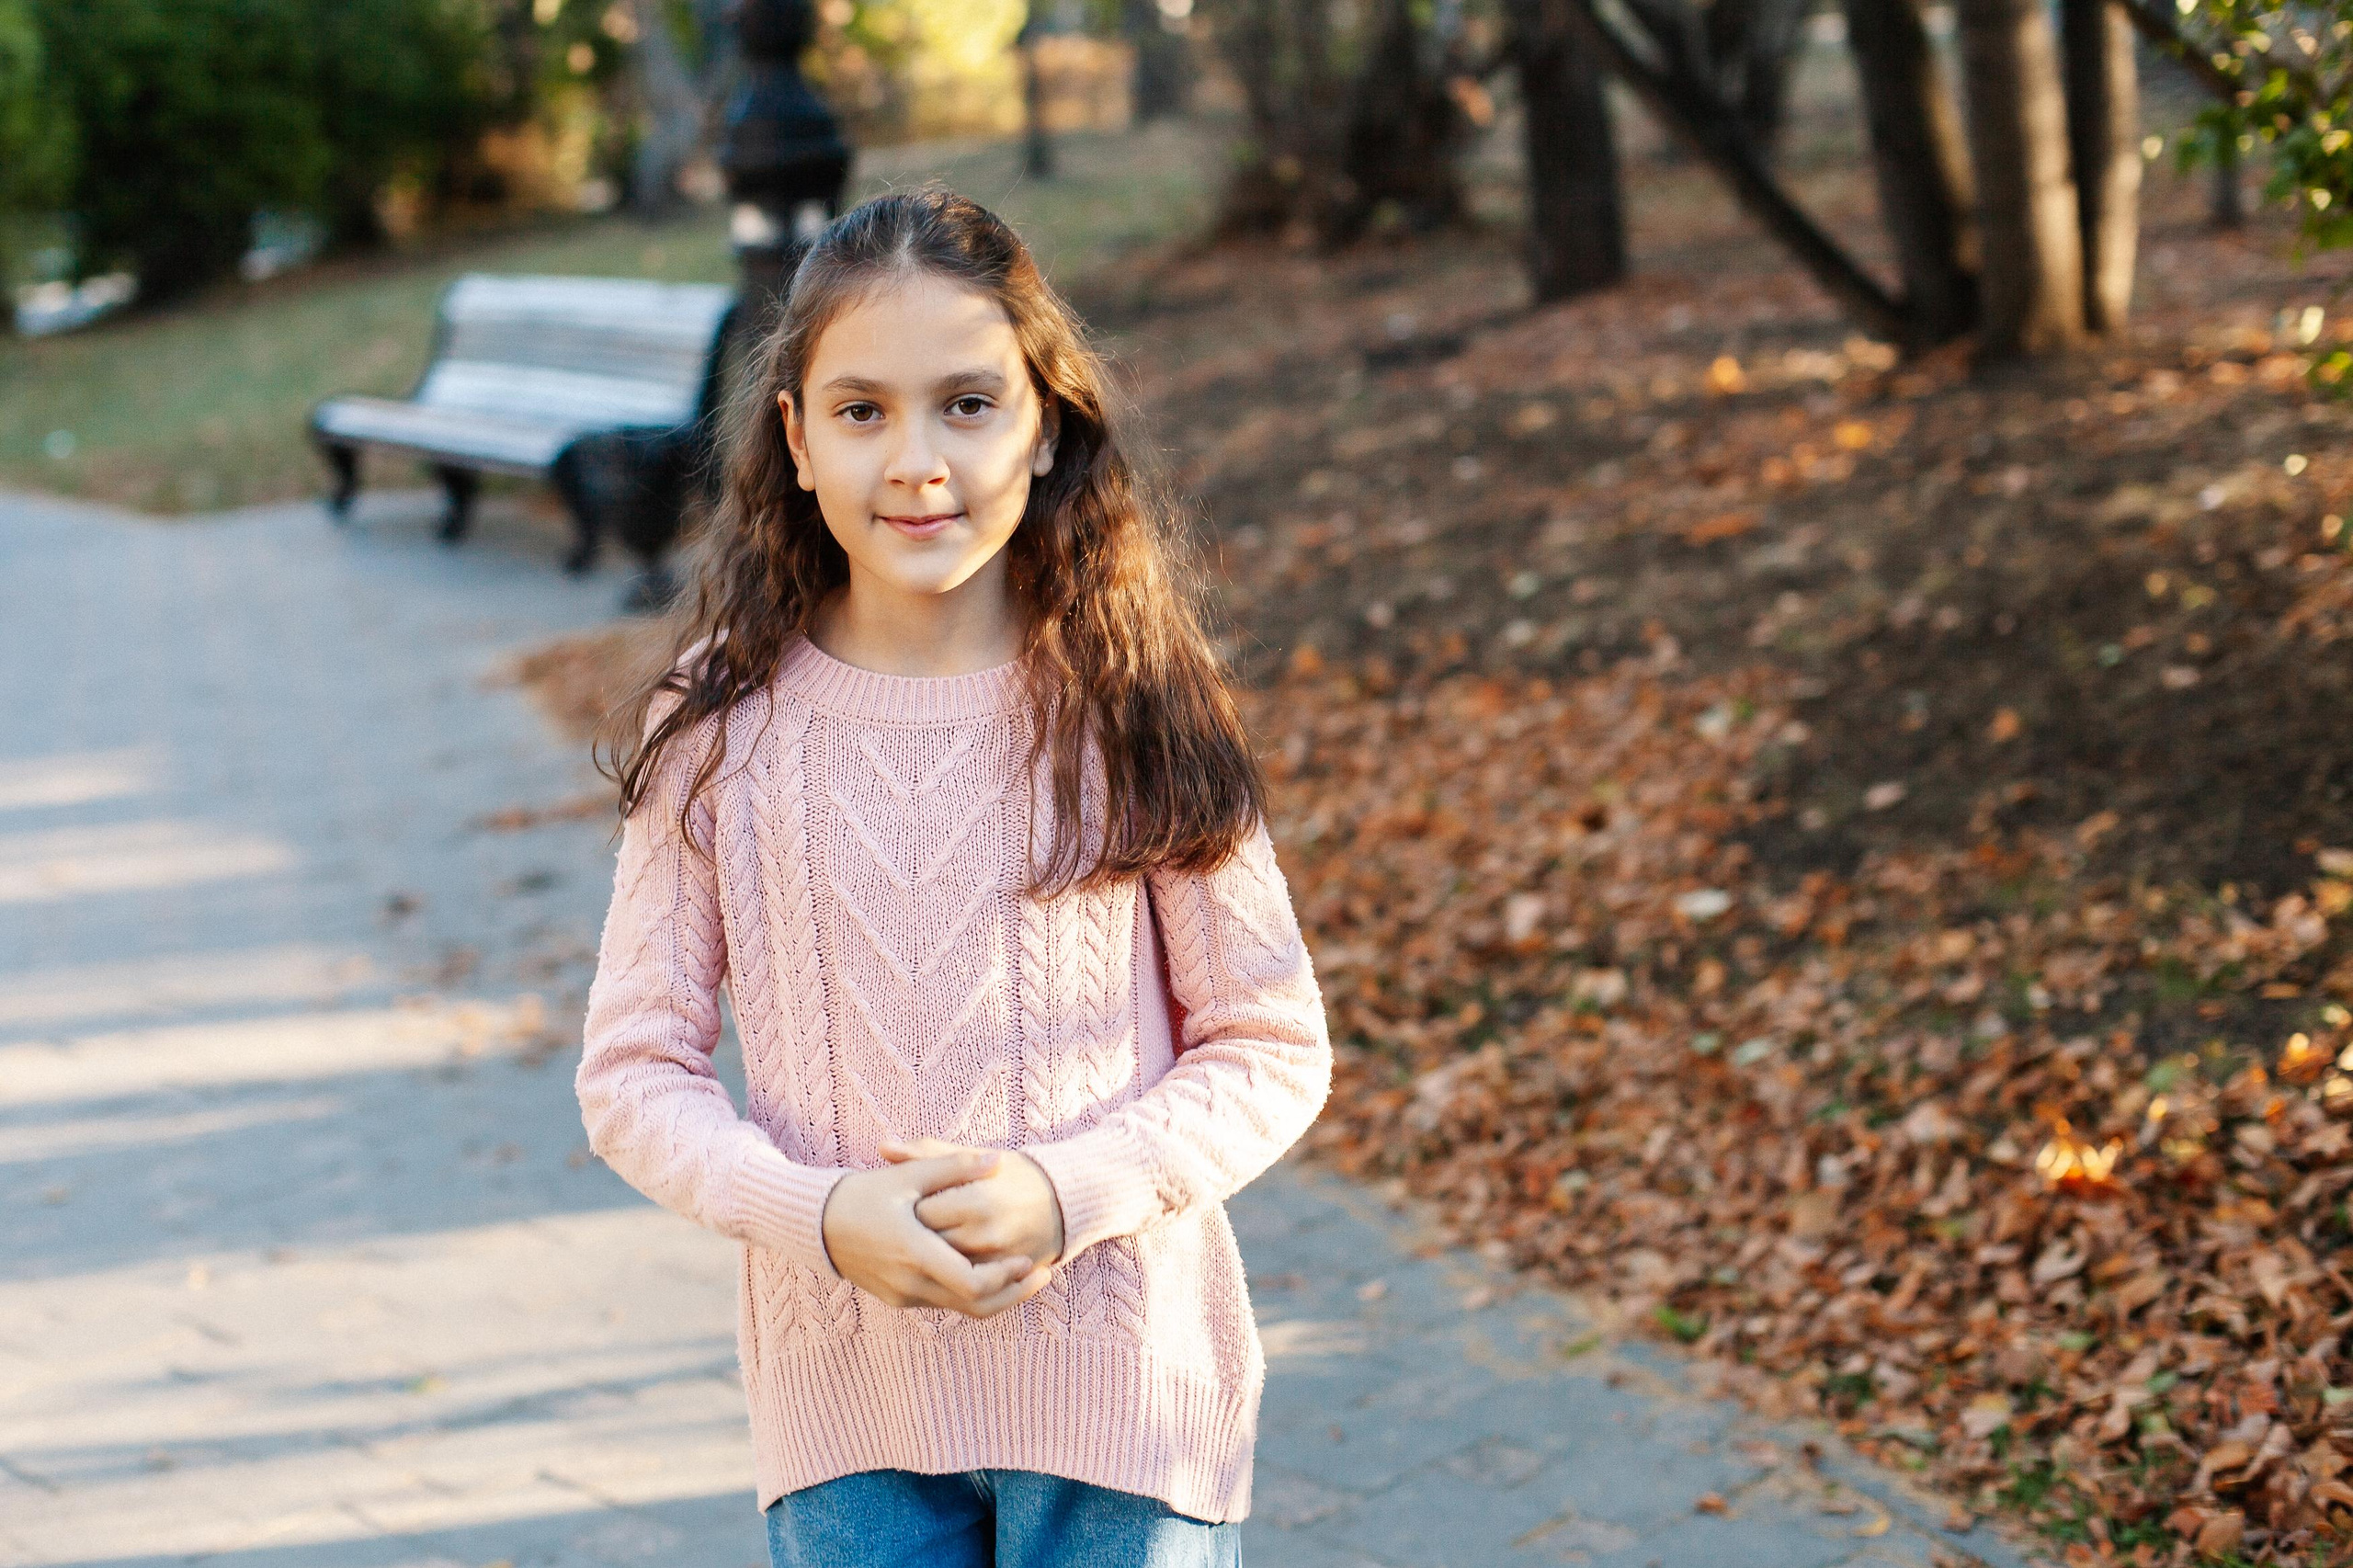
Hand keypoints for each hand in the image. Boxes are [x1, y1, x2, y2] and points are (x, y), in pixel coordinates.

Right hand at [820, 1148, 1052, 1317]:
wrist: (816, 1224)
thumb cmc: (863, 1194)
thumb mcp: (909, 1176)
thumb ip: (955, 1167)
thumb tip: (998, 1159)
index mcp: (914, 1252)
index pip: (972, 1283)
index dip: (1007, 1278)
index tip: (1030, 1261)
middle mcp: (910, 1282)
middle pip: (975, 1305)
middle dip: (1013, 1292)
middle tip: (1042, 1274)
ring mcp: (904, 1295)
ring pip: (961, 1308)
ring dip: (995, 1295)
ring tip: (1025, 1276)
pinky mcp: (900, 1298)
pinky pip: (943, 1302)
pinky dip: (970, 1292)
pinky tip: (990, 1272)